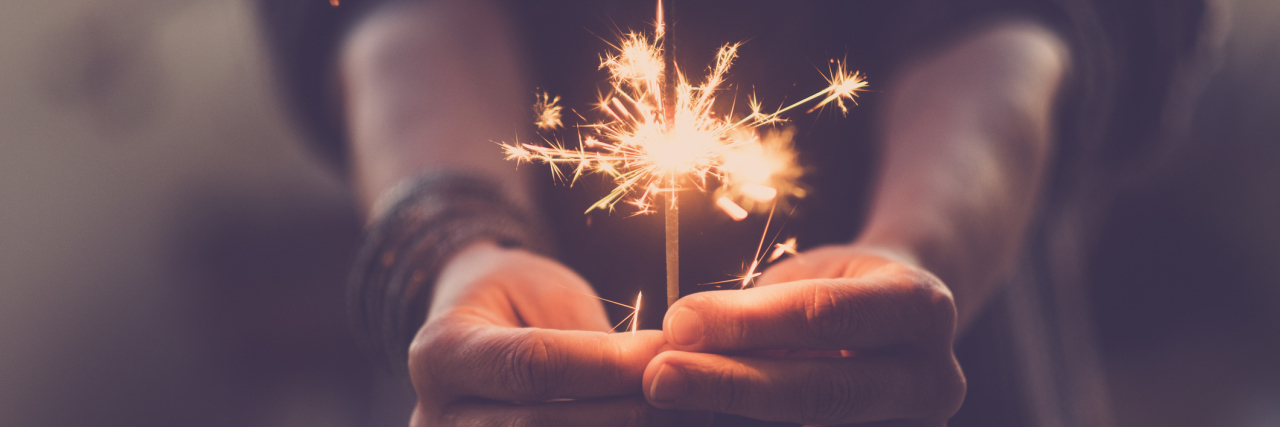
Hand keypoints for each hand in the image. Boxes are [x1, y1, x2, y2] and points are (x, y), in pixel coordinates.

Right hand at [408, 242, 672, 425]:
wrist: (468, 327)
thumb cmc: (513, 298)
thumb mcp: (545, 293)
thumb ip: (590, 339)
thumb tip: (657, 371)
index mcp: (441, 353)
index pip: (531, 366)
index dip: (605, 365)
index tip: (663, 352)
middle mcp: (437, 416)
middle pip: (540, 425)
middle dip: (621, 409)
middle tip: (680, 388)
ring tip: (667, 410)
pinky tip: (640, 420)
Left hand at [642, 245, 965, 425]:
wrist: (905, 325)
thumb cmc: (843, 290)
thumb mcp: (810, 277)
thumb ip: (759, 310)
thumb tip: (677, 337)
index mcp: (920, 308)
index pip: (824, 316)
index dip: (747, 322)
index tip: (677, 322)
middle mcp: (934, 378)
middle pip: (821, 392)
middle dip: (731, 385)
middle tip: (659, 377)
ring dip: (734, 416)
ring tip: (672, 399)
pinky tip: (703, 420)